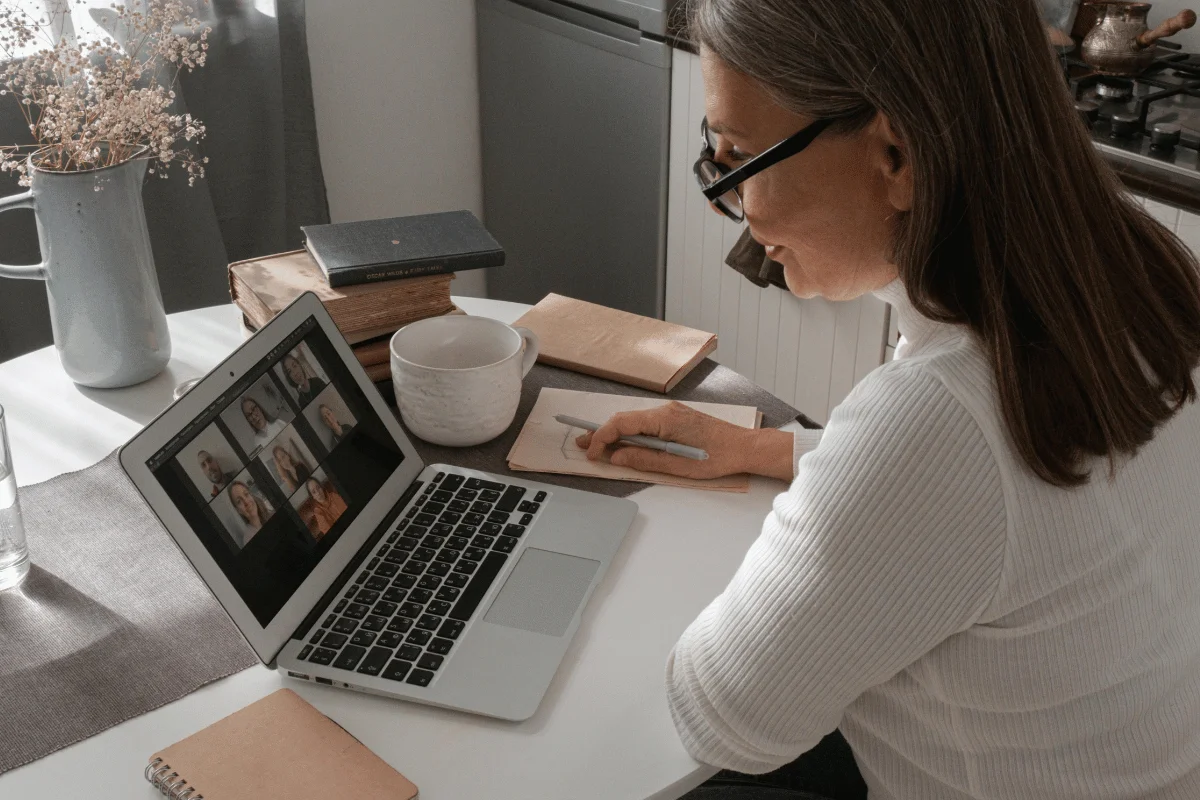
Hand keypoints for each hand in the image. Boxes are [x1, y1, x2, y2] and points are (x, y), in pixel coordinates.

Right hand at [576, 401, 794, 480]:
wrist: (745, 447)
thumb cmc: (718, 457)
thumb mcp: (677, 466)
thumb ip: (644, 459)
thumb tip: (617, 457)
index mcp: (664, 419)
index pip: (621, 423)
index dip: (601, 437)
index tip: (591, 452)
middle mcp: (665, 410)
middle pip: (624, 419)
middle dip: (602, 433)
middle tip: (582, 446)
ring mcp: (672, 413)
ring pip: (634, 421)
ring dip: (615, 434)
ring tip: (597, 446)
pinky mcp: (677, 418)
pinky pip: (646, 423)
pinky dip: (631, 433)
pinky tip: (624, 444)